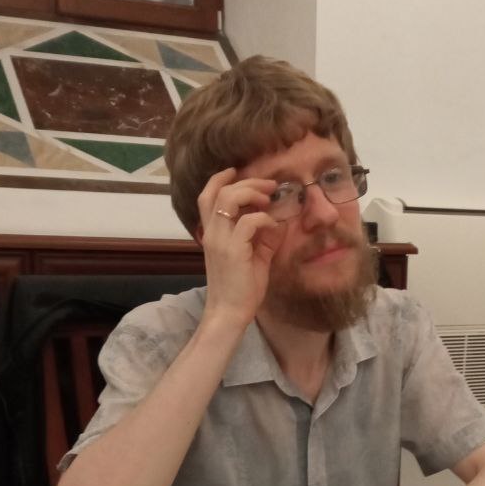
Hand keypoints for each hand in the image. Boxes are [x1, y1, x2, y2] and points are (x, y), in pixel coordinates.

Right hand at [195, 168, 285, 329]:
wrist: (230, 314)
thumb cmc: (241, 289)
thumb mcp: (253, 257)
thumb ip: (262, 238)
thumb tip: (277, 221)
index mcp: (212, 233)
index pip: (207, 195)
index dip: (221, 178)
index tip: (240, 171)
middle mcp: (211, 232)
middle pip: (219, 190)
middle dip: (246, 181)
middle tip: (269, 184)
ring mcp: (220, 240)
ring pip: (229, 198)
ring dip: (252, 192)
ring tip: (269, 198)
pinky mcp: (233, 250)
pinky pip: (249, 222)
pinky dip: (264, 219)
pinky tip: (273, 226)